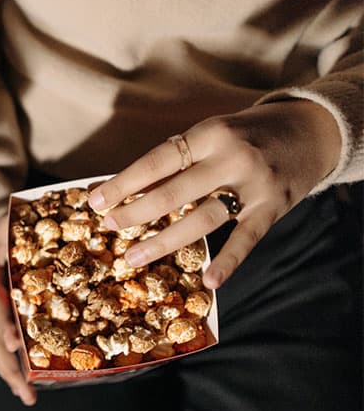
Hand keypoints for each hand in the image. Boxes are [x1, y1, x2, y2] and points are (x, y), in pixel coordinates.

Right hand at [0, 215, 35, 405]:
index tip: (13, 342)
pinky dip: (13, 368)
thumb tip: (63, 232)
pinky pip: (1, 347)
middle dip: (7, 364)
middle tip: (24, 388)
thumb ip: (21, 229)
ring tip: (27, 396)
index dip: (0, 322)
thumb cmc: (4, 227)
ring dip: (10, 373)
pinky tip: (27, 386)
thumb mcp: (9, 221)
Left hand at [88, 100, 340, 288]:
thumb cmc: (247, 134)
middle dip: (135, 213)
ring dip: (164, 241)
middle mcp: (232, 158)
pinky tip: (209, 281)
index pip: (157, 162)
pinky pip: (246, 239)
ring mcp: (255, 186)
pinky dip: (228, 261)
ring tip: (133, 257)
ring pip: (202, 219)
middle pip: (174, 193)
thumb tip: (128, 190)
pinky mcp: (274, 208)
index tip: (95, 201)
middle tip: (109, 228)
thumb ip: (177, 161)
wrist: (315, 130)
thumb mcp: (212, 135)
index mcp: (211, 134)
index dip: (123, 183)